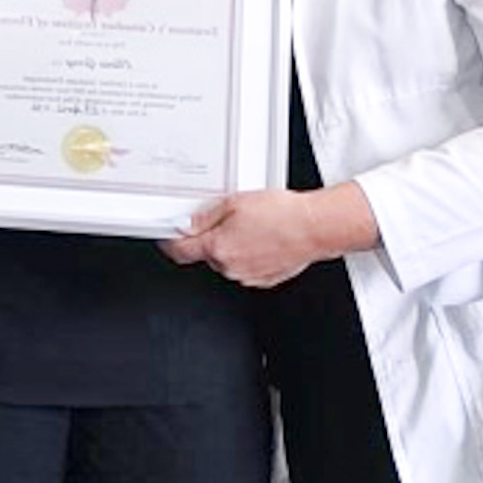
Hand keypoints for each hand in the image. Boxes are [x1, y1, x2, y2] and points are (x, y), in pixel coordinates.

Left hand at [162, 183, 377, 288]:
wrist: (314, 228)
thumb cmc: (282, 214)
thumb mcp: (235, 202)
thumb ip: (205, 216)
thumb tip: (187, 224)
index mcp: (218, 248)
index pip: (180, 250)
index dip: (170, 240)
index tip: (168, 235)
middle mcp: (230, 267)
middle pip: (205, 254)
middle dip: (210, 238)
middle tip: (227, 219)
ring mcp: (247, 276)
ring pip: (227, 260)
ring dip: (231, 246)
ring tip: (252, 226)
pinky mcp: (263, 280)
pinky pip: (246, 266)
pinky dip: (249, 254)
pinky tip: (263, 238)